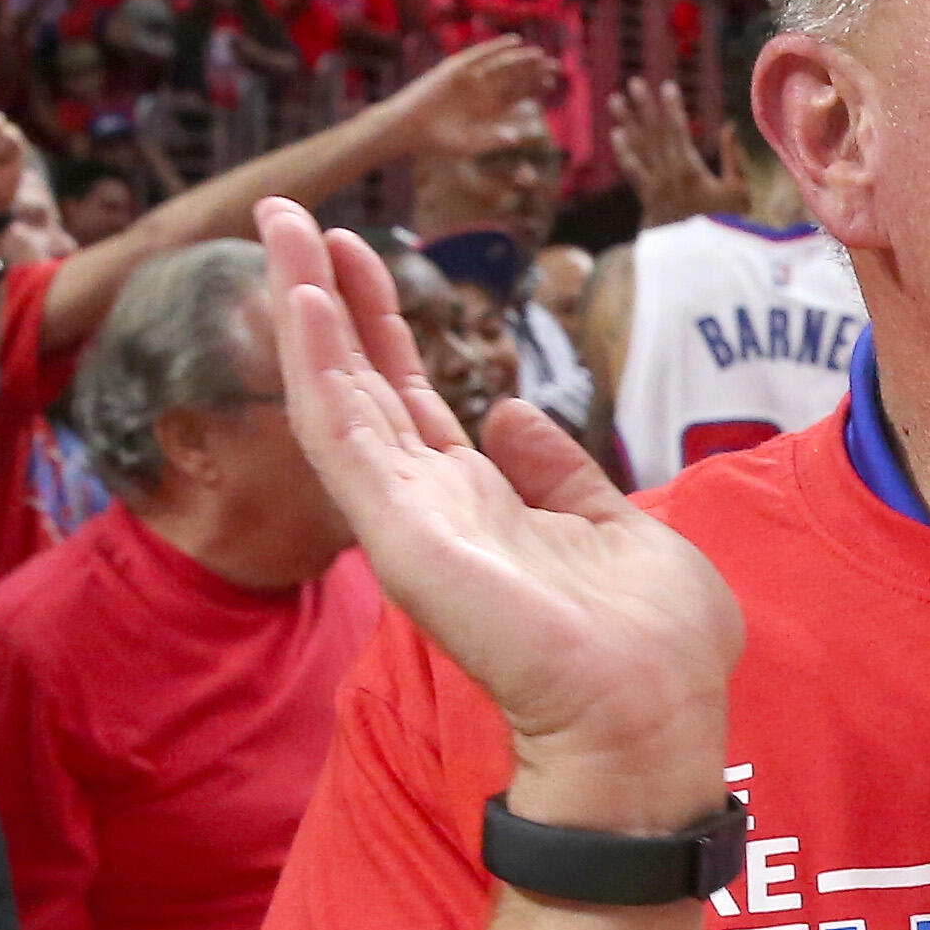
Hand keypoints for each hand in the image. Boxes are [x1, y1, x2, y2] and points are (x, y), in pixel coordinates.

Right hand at [257, 202, 740, 828]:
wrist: (650, 716)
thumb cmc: (652, 645)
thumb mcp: (616, 526)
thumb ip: (559, 471)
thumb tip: (508, 413)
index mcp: (482, 504)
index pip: (412, 398)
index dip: (381, 325)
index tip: (358, 254)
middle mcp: (432, 507)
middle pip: (361, 382)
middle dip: (325, 297)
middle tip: (289, 214)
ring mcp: (408, 519)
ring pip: (336, 393)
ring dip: (304, 307)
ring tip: (277, 220)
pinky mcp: (398, 532)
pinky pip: (342, 434)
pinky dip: (315, 362)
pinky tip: (298, 296)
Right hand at [383, 34, 555, 163]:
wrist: (407, 130)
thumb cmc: (436, 142)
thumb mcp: (470, 144)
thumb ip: (495, 139)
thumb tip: (522, 135)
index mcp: (487, 109)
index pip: (517, 95)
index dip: (535, 88)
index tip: (553, 82)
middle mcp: (480, 92)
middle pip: (514, 78)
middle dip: (534, 72)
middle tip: (557, 66)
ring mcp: (468, 79)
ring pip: (501, 65)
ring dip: (521, 59)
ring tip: (541, 54)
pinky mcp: (454, 69)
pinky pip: (479, 55)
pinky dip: (496, 47)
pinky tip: (516, 41)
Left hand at [608, 74, 734, 226]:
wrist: (704, 260)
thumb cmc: (728, 226)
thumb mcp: (739, 192)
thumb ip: (732, 157)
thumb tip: (729, 126)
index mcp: (691, 170)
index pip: (678, 130)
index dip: (672, 106)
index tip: (667, 85)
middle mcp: (668, 174)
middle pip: (654, 133)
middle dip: (645, 106)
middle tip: (635, 82)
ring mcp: (655, 186)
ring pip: (639, 147)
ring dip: (627, 121)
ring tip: (615, 99)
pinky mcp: (648, 198)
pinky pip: (632, 170)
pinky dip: (624, 151)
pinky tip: (617, 134)